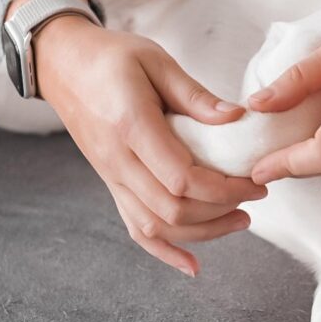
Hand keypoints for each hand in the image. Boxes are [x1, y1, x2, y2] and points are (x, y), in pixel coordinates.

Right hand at [16, 0, 264, 276]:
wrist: (62, 64)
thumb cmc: (112, 57)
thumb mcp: (157, 61)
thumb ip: (196, 95)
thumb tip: (237, 118)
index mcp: (131, 126)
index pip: (182, 178)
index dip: (224, 189)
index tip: (255, 180)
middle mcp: (117, 160)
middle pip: (172, 209)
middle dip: (222, 210)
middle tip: (257, 194)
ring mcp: (111, 177)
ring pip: (156, 225)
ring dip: (203, 231)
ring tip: (241, 219)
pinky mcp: (111, 184)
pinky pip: (135, 228)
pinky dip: (164, 250)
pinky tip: (192, 265)